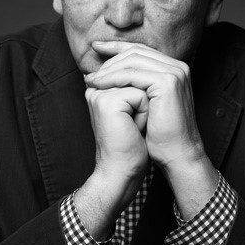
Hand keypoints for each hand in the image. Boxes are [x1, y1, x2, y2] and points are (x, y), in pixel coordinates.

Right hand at [73, 85, 148, 238]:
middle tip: (131, 126)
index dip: (142, 99)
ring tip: (132, 127)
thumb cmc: (130, 145)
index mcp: (100, 90)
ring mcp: (99, 94)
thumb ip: (133, 90)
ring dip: (145, 108)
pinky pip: (140, 96)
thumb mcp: (133, 111)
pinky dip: (144, 114)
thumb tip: (148, 75)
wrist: (122, 169)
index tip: (130, 122)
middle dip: (143, 102)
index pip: (134, 77)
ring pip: (140, 86)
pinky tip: (132, 128)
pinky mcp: (107, 101)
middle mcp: (96, 89)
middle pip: (138, 79)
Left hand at [85, 41, 218, 219]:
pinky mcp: (167, 82)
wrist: (177, 153)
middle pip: (136, 52)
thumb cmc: (161, 134)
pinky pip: (133, 74)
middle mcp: (178, 66)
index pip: (142, 50)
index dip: (117, 47)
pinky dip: (113, 78)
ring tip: (91, 81)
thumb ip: (138, 85)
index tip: (95, 49)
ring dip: (108, 70)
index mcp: (175, 69)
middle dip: (110, 58)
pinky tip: (99, 85)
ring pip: (133, 61)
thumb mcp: (149, 103)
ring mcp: (174, 73)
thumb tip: (109, 72)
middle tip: (90, 72)